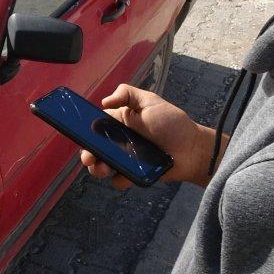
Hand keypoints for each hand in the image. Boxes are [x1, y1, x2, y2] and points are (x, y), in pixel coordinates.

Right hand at [78, 84, 219, 189]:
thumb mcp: (150, 101)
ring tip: (102, 168)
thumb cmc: (173, 124)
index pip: (97, 126)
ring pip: (104, 165)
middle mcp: (121, 141)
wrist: (193, 149)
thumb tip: (104, 101)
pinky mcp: (135, 174)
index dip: (86, 130)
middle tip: (89, 157)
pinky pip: (120, 180)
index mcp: (121, 122)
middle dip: (88, 153)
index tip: (80, 133)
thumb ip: (127, 94)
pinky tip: (124, 175)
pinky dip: (119, 179)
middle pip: (96, 148)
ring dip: (97, 169)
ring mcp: (127, 159)